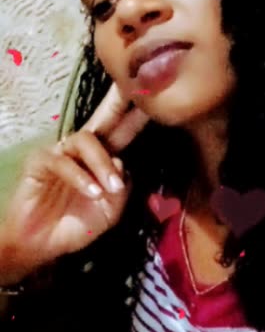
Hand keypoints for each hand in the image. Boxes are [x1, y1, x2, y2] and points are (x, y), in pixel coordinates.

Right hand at [0, 83, 148, 280]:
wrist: (43, 245)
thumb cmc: (76, 225)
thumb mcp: (110, 211)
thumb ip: (122, 188)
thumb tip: (121, 162)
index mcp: (104, 157)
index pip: (124, 130)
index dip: (138, 115)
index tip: (157, 99)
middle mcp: (84, 148)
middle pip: (104, 117)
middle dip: (118, 100)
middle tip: (132, 86)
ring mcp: (61, 151)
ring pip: (86, 141)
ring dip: (102, 164)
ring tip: (111, 189)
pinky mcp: (41, 162)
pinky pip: (63, 162)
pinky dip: (80, 178)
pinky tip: (92, 193)